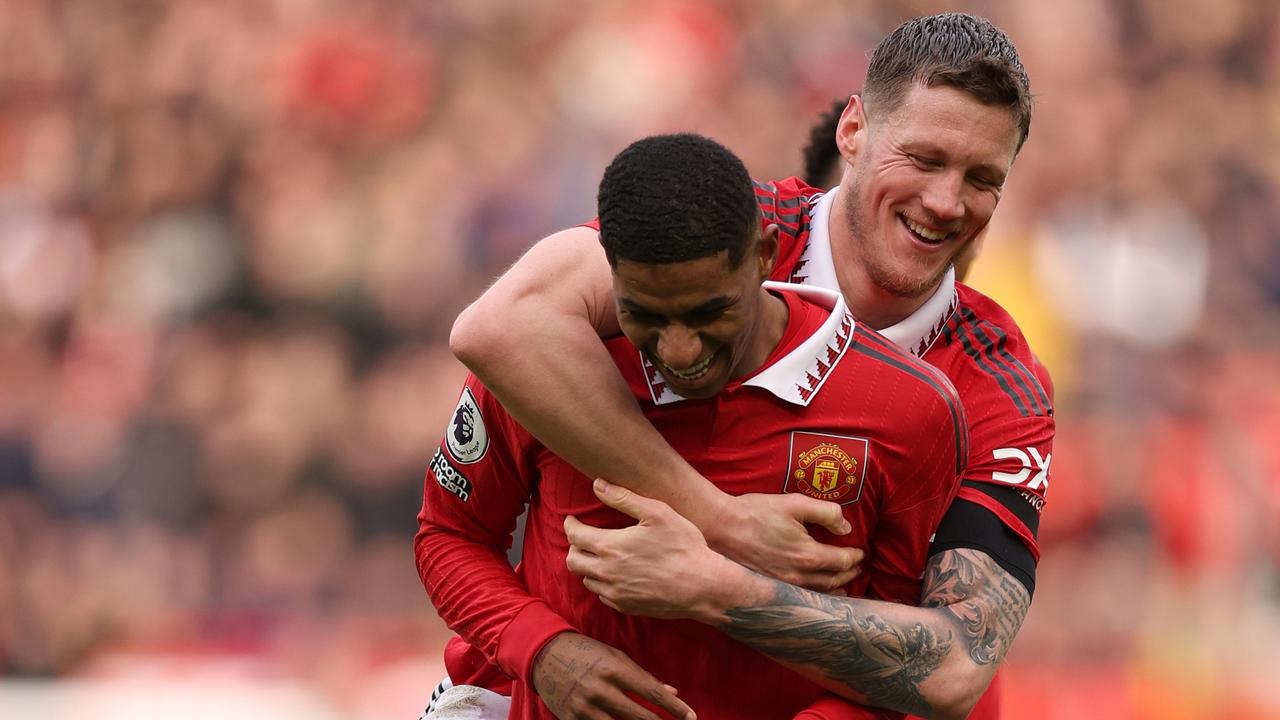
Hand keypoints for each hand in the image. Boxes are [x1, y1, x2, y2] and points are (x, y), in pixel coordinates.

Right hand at [532, 631, 695, 719]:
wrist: (545, 655)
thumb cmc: (586, 652)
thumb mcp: (615, 657)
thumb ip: (643, 675)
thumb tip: (672, 691)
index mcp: (614, 669)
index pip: (652, 693)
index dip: (675, 708)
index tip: (691, 717)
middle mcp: (601, 690)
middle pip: (641, 717)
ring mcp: (585, 708)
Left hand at [566, 479, 740, 620]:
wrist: (703, 586)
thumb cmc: (683, 546)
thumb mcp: (657, 513)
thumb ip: (623, 497)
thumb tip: (597, 484)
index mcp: (610, 547)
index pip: (574, 536)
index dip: (570, 525)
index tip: (572, 520)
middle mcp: (607, 572)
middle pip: (573, 560)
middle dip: (573, 546)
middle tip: (582, 537)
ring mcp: (616, 593)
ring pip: (587, 579)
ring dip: (588, 566)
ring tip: (599, 555)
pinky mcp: (627, 606)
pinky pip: (603, 595)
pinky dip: (603, 583)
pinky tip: (616, 574)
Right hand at [703, 492, 863, 591]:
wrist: (721, 527)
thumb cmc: (756, 512)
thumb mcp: (795, 502)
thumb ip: (826, 513)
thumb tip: (845, 528)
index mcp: (808, 555)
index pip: (842, 561)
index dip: (855, 556)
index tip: (860, 552)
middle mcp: (798, 576)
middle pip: (834, 581)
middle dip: (849, 574)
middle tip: (857, 567)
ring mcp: (783, 586)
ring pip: (819, 594)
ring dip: (836, 589)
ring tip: (844, 584)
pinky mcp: (770, 589)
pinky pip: (801, 598)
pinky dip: (816, 597)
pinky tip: (816, 594)